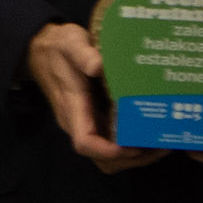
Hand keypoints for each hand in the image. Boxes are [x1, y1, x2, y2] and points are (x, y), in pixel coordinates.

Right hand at [27, 21, 155, 170]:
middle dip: (130, 159)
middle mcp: (79, 123)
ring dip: (134, 157)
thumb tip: (98, 66)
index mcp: (72, 108)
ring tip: (160, 145)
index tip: (132, 146)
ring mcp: (88, 123)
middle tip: (159, 146)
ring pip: (108, 156)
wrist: (42, 50)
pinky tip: (151, 132)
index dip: (108, 151)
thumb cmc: (58, 48)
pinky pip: (112, 142)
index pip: (85, 142)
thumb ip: (82, 54)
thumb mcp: (70, 43)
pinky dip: (132, 145)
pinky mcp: (95, 119)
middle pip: (101, 158)